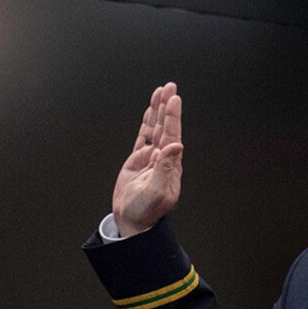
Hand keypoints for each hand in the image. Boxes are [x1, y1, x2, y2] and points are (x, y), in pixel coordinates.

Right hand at [111, 83, 183, 237]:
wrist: (131, 222)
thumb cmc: (145, 211)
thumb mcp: (156, 192)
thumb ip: (165, 168)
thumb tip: (176, 147)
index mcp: (170, 165)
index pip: (172, 135)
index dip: (173, 117)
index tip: (173, 100)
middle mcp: (162, 159)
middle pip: (165, 127)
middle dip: (167, 107)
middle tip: (169, 87)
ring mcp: (150, 158)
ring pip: (154, 128)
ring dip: (158, 110)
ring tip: (160, 91)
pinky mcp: (138, 160)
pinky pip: (143, 136)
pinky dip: (147, 122)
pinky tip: (150, 111)